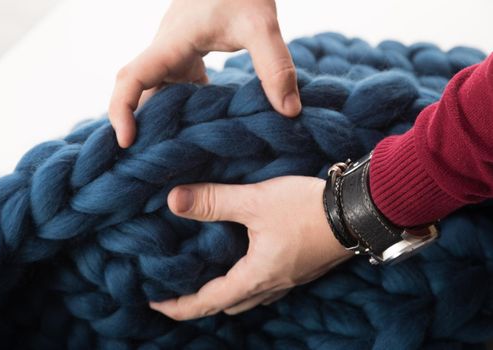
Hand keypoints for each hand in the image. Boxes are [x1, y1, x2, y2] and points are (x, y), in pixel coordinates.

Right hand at [109, 0, 300, 147]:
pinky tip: (195, 126)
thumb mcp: (260, 24)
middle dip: (134, 123)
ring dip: (156, 117)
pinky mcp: (187, 52)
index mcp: (172, 43)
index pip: (132, 77)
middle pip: (136, 90)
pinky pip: (173, 84)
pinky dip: (178, 107)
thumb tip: (288, 112)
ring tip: (168, 153)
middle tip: (143, 161)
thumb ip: (275, 66)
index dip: (121, 110)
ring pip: (154, 89)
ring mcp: (174, 50)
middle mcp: (166, 49)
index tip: (127, 142)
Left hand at [149, 176, 353, 319]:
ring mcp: (289, 280)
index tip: (156, 303)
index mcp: (256, 276)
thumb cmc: (307, 209)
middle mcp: (271, 285)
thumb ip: (215, 201)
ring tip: (208, 275)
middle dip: (201, 302)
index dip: (180, 306)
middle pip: (228, 304)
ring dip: (226, 292)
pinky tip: (246, 260)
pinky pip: (266, 285)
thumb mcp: (256, 202)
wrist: (358, 211)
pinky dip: (247, 281)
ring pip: (249, 297)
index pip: (208, 301)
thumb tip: (173, 201)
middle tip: (180, 289)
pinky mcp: (301, 269)